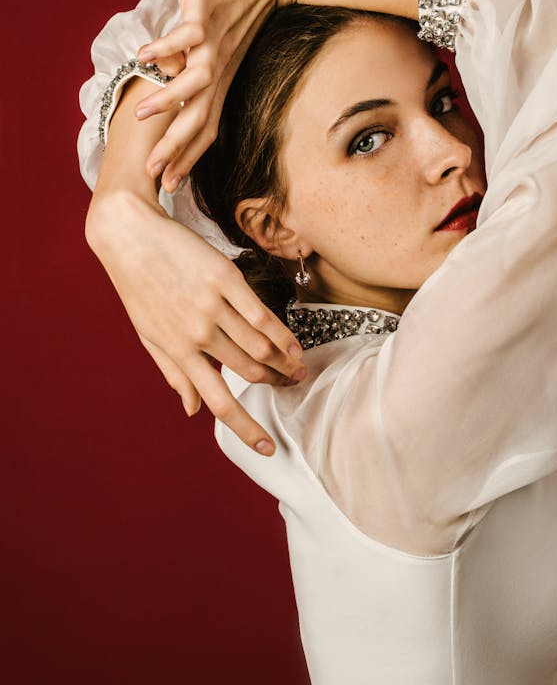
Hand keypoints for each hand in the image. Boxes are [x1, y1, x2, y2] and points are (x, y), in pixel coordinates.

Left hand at [86, 189, 306, 455]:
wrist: (129, 237)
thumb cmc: (138, 287)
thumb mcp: (149, 336)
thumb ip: (174, 374)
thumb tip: (190, 411)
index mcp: (178, 352)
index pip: (218, 402)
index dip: (247, 430)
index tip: (268, 447)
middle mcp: (196, 333)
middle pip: (249, 372)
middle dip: (276, 384)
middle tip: (292, 386)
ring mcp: (211, 306)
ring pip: (260, 346)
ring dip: (285, 363)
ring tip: (299, 368)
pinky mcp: (224, 279)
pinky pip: (260, 314)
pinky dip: (281, 334)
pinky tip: (293, 345)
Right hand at [131, 0, 288, 192]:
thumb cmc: (243, 8)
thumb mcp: (221, 47)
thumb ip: (196, 68)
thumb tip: (172, 83)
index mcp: (221, 82)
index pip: (203, 128)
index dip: (187, 157)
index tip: (168, 186)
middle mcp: (218, 70)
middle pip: (195, 116)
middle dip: (174, 147)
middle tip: (154, 174)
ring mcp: (213, 43)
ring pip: (192, 80)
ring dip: (167, 99)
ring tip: (141, 115)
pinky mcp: (206, 13)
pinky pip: (186, 35)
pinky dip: (166, 47)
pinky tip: (144, 56)